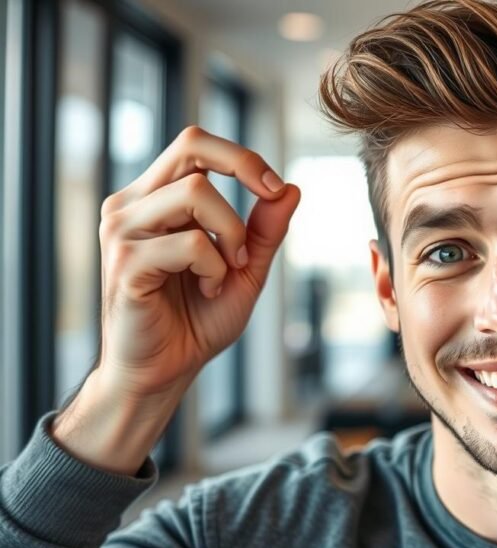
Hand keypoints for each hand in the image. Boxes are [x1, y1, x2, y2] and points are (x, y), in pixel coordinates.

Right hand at [95, 125, 300, 400]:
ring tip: (228, 270)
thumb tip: (292, 188)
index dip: (242, 156)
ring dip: (232, 233)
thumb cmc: (197, 321)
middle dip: (243, 166)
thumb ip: (264, 230)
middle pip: (190, 145)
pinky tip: (209, 288)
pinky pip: (190, 243)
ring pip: (196, 192)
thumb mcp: (245, 270)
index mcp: (155, 199)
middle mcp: (132, 206)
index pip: (194, 143)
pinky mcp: (126, 263)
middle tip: (270, 199)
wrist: (164, 372)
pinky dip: (215, 267)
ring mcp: (123, 232)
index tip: (275, 188)